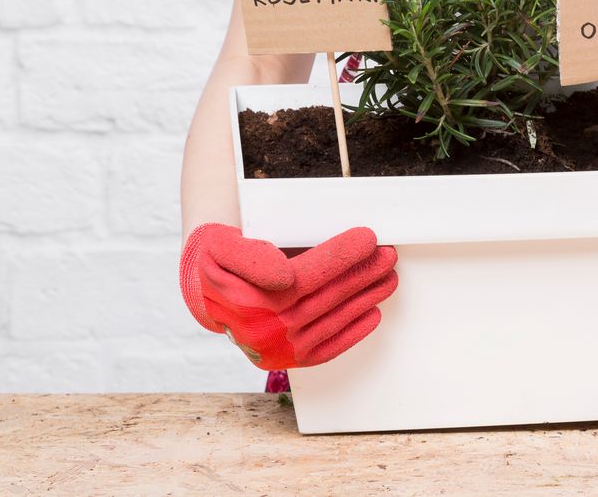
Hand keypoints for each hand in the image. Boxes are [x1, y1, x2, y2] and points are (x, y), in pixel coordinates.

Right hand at [179, 224, 397, 370]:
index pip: (305, 277)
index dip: (340, 256)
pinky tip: (373, 312)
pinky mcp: (287, 360)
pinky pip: (327, 349)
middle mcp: (262, 330)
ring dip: (366, 298)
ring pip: (332, 320)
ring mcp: (276, 349)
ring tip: (387, 277)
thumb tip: (284, 277)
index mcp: (246, 301)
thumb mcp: (221, 247)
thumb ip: (248, 256)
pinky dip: (353, 332)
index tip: (368, 238)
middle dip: (361, 274)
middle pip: (325, 298)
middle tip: (387, 255)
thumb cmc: (222, 262)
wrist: (210, 295)